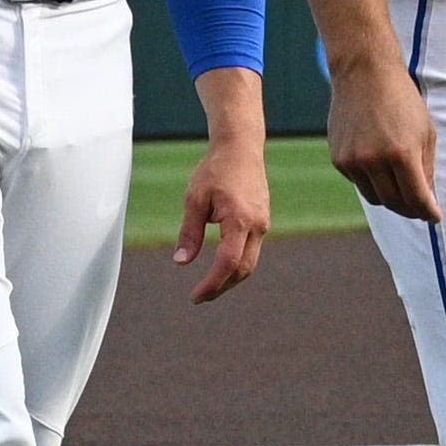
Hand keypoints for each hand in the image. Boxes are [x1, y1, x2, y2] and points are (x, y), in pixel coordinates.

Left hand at [174, 135, 273, 302]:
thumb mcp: (194, 199)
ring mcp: (263, 224)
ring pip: (250, 262)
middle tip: (199, 297)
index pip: (228, 262)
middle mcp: (258, 226)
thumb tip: (182, 262)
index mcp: (240, 220)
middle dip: (222, 286)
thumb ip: (190, 232)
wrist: (241, 148)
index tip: (196, 296)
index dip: (212, 283)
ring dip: (230, 278)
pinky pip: (252, 250)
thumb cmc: (215, 170)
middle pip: (243, 269)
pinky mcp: (263, 221)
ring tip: (208, 287)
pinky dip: (237, 264)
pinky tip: (221, 268)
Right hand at [323, 59, 439, 222]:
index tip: (435, 217)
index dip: (428, 212)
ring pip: (374, 197)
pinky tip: (380, 167)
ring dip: (390, 198)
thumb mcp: (425, 132)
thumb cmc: (402, 100)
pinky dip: (372, 182)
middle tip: (420, 209)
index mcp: (402, 153)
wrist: (365, 74)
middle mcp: (375, 161)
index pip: (416, 198)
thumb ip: (426, 168)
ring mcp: (353, 161)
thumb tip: (426, 198)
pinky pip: (359, 182)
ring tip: (401, 190)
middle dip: (410, 209)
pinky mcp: (339, 159)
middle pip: (394, 203)